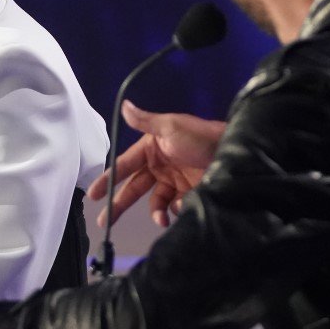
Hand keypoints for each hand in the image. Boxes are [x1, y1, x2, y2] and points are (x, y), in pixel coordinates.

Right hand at [89, 100, 224, 226]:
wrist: (236, 154)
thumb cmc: (200, 138)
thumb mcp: (171, 126)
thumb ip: (145, 121)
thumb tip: (124, 106)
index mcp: (152, 148)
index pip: (124, 166)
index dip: (108, 180)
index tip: (93, 194)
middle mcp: (161, 166)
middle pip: (134, 188)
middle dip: (120, 204)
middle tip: (105, 222)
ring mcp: (175, 181)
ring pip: (155, 202)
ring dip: (155, 212)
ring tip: (161, 220)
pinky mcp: (189, 193)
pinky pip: (174, 206)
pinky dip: (175, 210)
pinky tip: (181, 207)